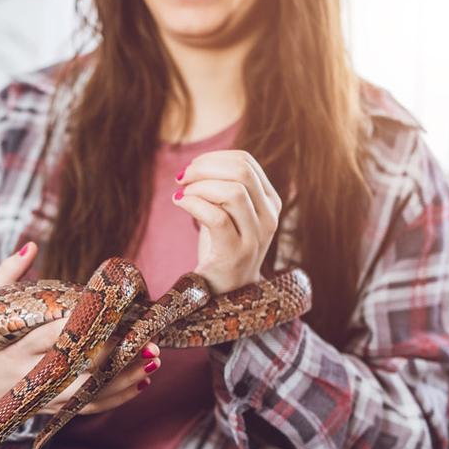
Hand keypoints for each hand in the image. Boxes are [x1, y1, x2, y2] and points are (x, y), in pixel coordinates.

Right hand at [0, 241, 160, 414]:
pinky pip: (86, 408)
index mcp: (17, 346)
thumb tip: (31, 245)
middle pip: (77, 370)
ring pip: (87, 394)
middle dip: (114, 360)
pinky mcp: (51, 410)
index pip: (53, 338)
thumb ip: (9, 274)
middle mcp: (30, 374)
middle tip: (149, 345)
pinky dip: (116, 398)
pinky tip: (141, 382)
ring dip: (123, 381)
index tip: (113, 321)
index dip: (84, 331)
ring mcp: (42, 396)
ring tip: (153, 362)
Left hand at [172, 150, 281, 294]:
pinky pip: (217, 218)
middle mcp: (269, 216)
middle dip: (205, 168)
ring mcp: (255, 236)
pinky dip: (193, 204)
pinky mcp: (236, 253)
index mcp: (270, 201)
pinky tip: (178, 203)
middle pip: (241, 172)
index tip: (192, 167)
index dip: (214, 158)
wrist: (225, 290)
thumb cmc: (221, 246)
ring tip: (181, 194)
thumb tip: (197, 165)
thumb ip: (221, 187)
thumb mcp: (228, 212)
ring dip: (199, 187)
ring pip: (233, 192)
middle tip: (182, 178)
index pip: (246, 162)